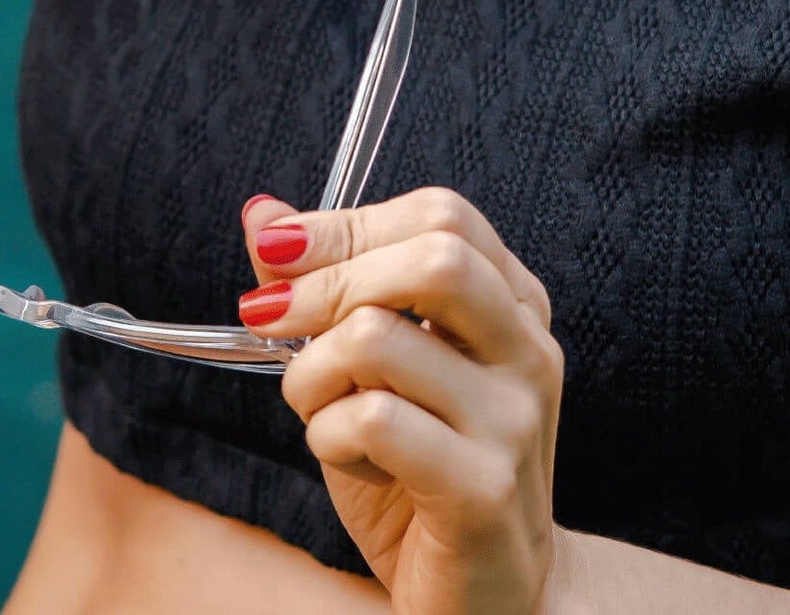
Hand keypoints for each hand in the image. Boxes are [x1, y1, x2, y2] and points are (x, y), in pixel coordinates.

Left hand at [240, 187, 565, 614]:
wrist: (483, 599)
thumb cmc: (417, 467)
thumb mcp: (365, 366)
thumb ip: (321, 284)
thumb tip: (262, 214)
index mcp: (513, 304)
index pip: (441, 215)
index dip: (348, 223)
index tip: (278, 251)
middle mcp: (527, 351)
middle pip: (431, 258)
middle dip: (326, 281)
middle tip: (269, 317)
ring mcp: (513, 420)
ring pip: (378, 337)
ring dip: (310, 372)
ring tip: (316, 408)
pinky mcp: (483, 489)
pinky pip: (371, 420)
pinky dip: (327, 434)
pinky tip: (344, 456)